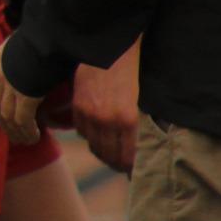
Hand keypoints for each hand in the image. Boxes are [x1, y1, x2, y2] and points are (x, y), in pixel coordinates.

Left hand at [0, 42, 43, 144]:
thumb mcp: (24, 46)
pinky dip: (28, 131)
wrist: (51, 32)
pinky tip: (35, 137)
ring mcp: (10, 85)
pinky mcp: (25, 94)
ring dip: (17, 132)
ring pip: (8, 117)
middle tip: (14, 136)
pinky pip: (23, 119)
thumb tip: (32, 71)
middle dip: (4, 125)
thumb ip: (20, 59)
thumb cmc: (45, 36)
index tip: (2, 117)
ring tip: (27, 140)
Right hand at [71, 41, 140, 172]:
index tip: (135, 172)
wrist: (109, 48)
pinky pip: (82, 132)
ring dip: (104, 153)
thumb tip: (142, 148)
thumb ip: (140, 125)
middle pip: (111, 156)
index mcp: (128, 119)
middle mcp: (107, 120)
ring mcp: (90, 113)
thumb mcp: (142, 100)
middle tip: (124, 166)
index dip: (132, 168)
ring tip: (111, 154)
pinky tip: (97, 134)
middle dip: (118, 164)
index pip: (129, 157)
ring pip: (95, 146)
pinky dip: (89, 136)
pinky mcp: (78, 106)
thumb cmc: (133, 71)